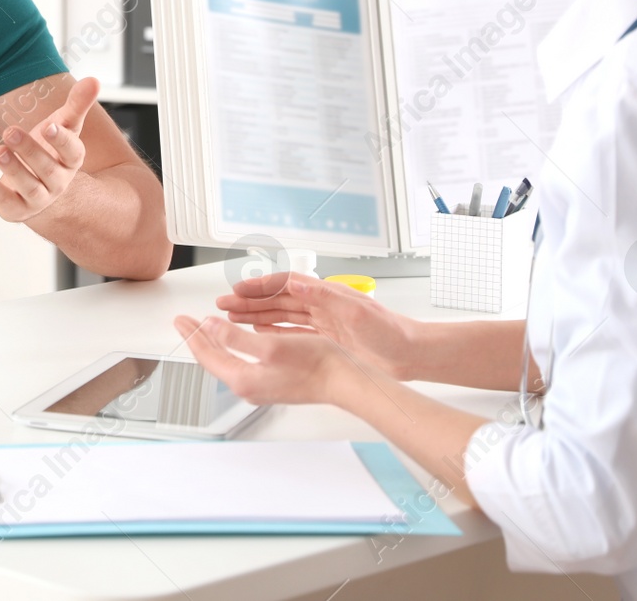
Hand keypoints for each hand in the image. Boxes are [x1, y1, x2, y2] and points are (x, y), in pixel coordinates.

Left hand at [0, 77, 98, 222]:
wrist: (36, 186)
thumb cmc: (49, 150)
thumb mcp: (62, 125)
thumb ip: (76, 104)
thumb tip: (93, 80)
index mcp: (71, 161)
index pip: (73, 153)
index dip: (62, 141)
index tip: (49, 126)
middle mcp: (57, 183)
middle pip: (47, 169)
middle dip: (29, 151)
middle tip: (10, 131)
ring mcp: (37, 199)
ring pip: (28, 187)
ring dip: (12, 169)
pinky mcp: (15, 209)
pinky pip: (3, 200)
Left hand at [172, 314, 342, 404]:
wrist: (344, 380)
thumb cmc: (315, 365)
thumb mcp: (270, 346)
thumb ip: (235, 338)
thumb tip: (210, 328)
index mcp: (243, 378)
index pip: (206, 355)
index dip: (191, 334)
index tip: (180, 320)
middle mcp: (249, 386)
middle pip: (214, 359)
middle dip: (198, 338)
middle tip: (185, 323)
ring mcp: (261, 386)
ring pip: (227, 361)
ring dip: (214, 342)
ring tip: (204, 329)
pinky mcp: (273, 382)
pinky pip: (242, 362)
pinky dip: (232, 347)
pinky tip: (236, 339)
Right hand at [217, 273, 421, 379]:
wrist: (412, 354)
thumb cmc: (393, 333)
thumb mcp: (359, 313)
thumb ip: (327, 297)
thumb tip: (298, 282)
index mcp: (328, 295)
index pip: (286, 284)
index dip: (259, 286)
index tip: (237, 290)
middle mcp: (323, 305)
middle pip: (278, 298)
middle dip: (249, 299)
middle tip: (224, 304)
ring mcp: (325, 322)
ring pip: (282, 314)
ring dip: (257, 314)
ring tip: (233, 316)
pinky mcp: (328, 338)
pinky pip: (293, 330)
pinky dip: (274, 329)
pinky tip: (261, 331)